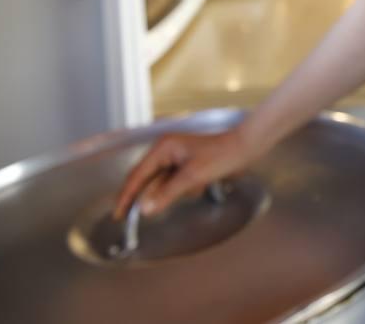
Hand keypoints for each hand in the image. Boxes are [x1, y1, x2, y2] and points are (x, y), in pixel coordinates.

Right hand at [113, 128, 255, 219]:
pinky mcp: (187, 164)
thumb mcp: (192, 177)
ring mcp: (176, 157)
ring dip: (176, 191)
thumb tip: (144, 209)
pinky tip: (204, 183)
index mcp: (162, 148)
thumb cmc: (221, 156)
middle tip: (135, 217)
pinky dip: (186, 188)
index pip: (137, 176)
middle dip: (151, 196)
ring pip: (164, 184)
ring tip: (199, 184)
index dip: (126, 196)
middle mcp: (165, 150)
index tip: (119, 215)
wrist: (246, 147)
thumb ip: (166, 194)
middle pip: (147, 180)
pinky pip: (177, 183)